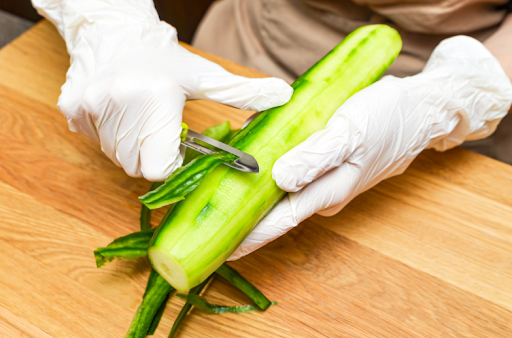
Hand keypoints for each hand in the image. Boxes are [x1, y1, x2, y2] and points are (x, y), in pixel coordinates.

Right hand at [32, 0, 291, 179]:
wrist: (115, 33)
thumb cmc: (164, 58)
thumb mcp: (204, 76)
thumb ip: (242, 93)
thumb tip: (285, 95)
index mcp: (155, 98)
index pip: (158, 167)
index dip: (170, 164)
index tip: (176, 146)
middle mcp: (118, 104)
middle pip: (137, 166)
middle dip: (153, 155)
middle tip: (160, 129)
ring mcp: (91, 108)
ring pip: (117, 157)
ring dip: (133, 147)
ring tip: (141, 118)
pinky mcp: (74, 110)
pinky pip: (97, 142)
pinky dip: (112, 137)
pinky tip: (121, 113)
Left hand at [230, 36, 511, 259]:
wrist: (418, 110)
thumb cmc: (387, 118)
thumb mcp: (350, 132)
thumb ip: (315, 157)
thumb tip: (279, 180)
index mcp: (329, 190)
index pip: (282, 220)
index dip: (252, 235)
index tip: (224, 248)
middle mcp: (323, 191)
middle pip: (278, 208)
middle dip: (245, 216)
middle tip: (212, 219)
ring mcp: (325, 179)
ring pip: (282, 188)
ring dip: (255, 189)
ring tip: (222, 187)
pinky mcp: (325, 164)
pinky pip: (292, 169)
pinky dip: (270, 164)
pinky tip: (253, 152)